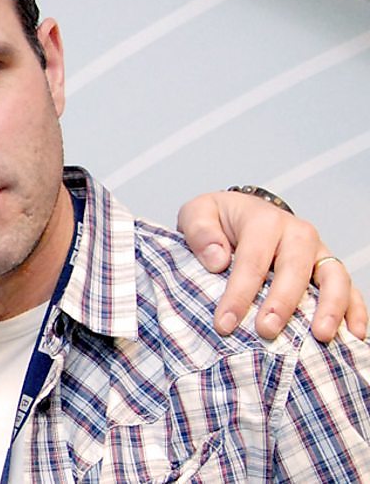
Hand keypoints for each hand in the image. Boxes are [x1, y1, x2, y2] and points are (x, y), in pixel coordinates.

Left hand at [177, 190, 365, 342]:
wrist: (239, 215)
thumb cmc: (217, 220)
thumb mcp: (197, 214)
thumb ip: (200, 232)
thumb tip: (218, 260)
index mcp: (264, 220)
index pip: (252, 259)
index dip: (239, 293)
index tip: (225, 324)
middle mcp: (297, 233)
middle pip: (295, 268)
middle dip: (282, 302)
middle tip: (266, 331)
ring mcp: (318, 252)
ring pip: (334, 277)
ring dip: (330, 307)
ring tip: (321, 337)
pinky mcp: (328, 269)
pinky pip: (350, 289)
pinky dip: (356, 311)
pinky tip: (354, 336)